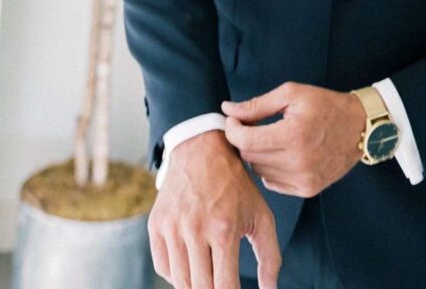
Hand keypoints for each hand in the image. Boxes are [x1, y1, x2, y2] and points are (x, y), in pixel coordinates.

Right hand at [147, 129, 280, 288]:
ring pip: (180, 282)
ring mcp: (172, 227)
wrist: (202, 150)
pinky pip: (163, 268)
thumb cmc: (236, 186)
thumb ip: (270, 255)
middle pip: (200, 288)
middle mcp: (195, 229)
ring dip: (195, 285)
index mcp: (224, 229)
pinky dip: (176, 275)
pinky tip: (191, 265)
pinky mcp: (156, 224)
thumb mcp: (261, 214)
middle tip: (221, 283)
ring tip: (208, 277)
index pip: (224, 287)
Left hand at [221, 81, 366, 196]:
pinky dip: (270, 168)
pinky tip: (281, 153)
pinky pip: (273, 182)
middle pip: (250, 156)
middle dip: (244, 139)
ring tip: (269, 137)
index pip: (246, 140)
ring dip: (257, 154)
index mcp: (293, 134)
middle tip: (250, 125)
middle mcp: (298, 162)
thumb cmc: (325, 105)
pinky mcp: (308, 189)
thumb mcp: (292, 94)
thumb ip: (257, 104)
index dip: (232, 128)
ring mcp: (304, 179)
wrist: (359, 127)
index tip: (233, 119)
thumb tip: (228, 108)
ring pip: (259, 171)